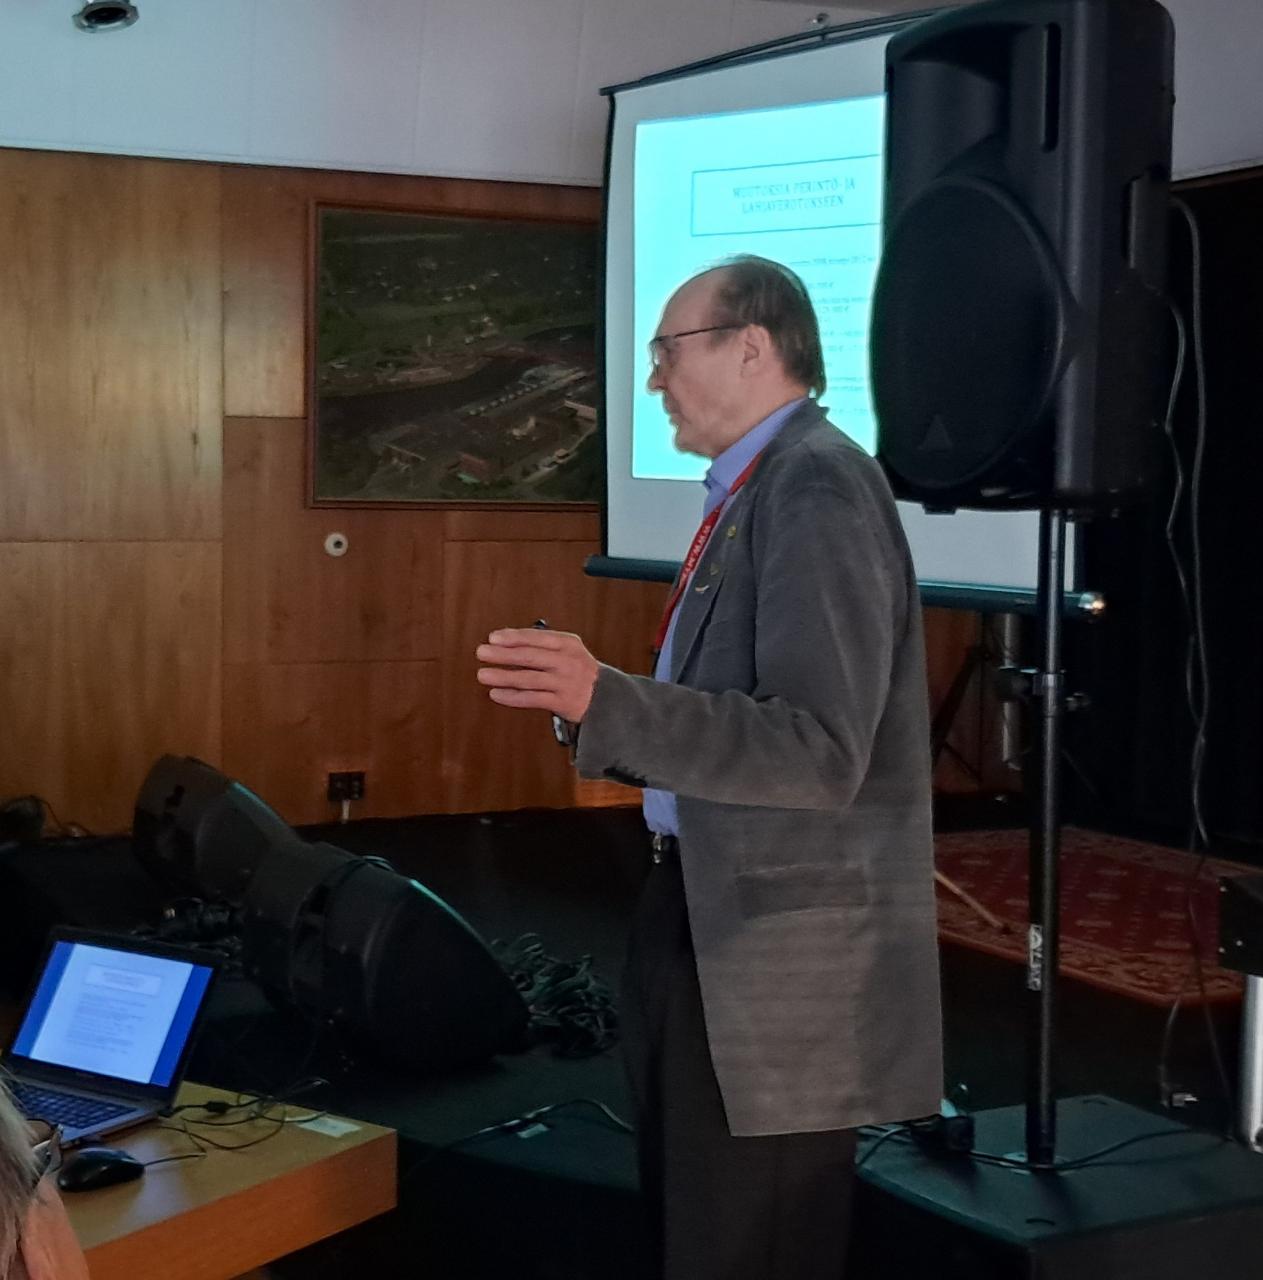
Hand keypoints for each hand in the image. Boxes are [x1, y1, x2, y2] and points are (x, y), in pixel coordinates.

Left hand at [475, 627, 599, 723]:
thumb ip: (543, 644)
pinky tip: (496, 693)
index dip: (513, 637)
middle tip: (481, 652)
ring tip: (483, 674)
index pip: (536, 637)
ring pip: (528, 679)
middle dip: (503, 654)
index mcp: (568, 644)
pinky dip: (512, 697)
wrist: (608, 698)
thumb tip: (506, 642)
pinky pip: (532, 699)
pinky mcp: (563, 703)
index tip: (493, 637)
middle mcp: (568, 662)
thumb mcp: (569, 650)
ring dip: (503, 676)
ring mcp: (565, 683)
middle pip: (530, 656)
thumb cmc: (580, 670)